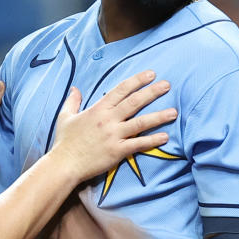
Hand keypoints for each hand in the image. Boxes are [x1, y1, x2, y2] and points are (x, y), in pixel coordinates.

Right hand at [50, 71, 175, 182]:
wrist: (64, 164)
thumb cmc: (64, 141)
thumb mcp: (65, 116)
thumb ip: (72, 101)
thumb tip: (75, 88)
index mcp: (98, 109)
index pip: (121, 90)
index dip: (137, 80)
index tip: (150, 74)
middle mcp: (108, 120)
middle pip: (134, 102)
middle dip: (152, 92)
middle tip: (167, 85)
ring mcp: (114, 135)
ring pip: (141, 122)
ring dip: (159, 116)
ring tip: (174, 112)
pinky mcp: (117, 151)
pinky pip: (138, 144)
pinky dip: (153, 141)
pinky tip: (165, 137)